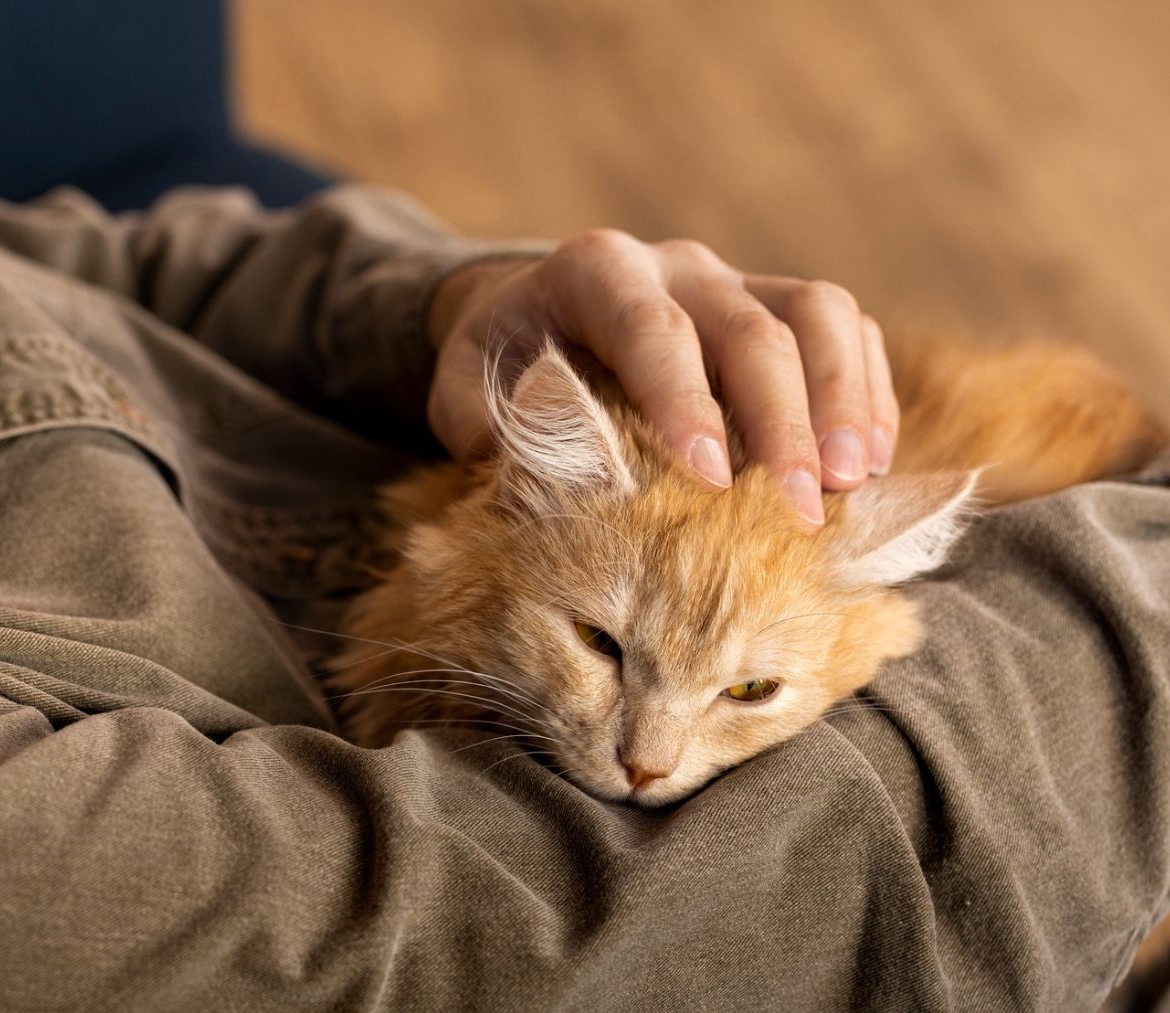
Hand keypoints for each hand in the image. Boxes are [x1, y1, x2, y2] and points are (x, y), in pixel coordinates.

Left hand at [426, 230, 898, 524]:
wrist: (535, 317)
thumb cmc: (503, 364)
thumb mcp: (463, 387)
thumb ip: (480, 423)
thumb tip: (529, 479)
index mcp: (595, 273)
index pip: (651, 330)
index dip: (683, 399)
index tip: (708, 476)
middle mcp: (676, 265)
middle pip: (751, 328)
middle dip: (781, 421)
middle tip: (799, 508)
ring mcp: (738, 280)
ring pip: (818, 314)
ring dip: (843, 401)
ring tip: (850, 484)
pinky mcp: (782, 306)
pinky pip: (847, 332)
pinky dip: (866, 394)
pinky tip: (868, 467)